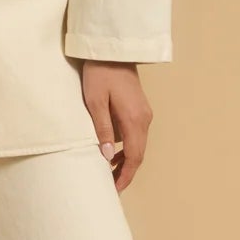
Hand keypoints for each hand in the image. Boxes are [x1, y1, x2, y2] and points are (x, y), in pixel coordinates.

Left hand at [81, 60, 151, 191]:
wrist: (113, 50)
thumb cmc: (100, 73)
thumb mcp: (95, 102)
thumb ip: (102, 130)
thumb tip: (105, 157)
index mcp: (134, 120)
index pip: (134, 156)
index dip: (125, 175)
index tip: (116, 189)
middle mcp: (144, 119)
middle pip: (138, 154)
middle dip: (125, 172)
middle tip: (111, 187)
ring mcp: (144, 113)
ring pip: (137, 145)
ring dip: (125, 161)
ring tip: (108, 174)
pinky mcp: (139, 109)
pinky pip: (135, 135)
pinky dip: (126, 148)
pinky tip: (112, 153)